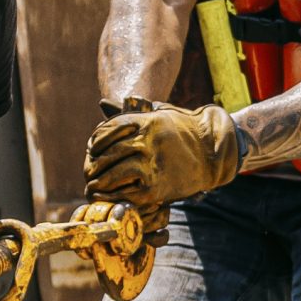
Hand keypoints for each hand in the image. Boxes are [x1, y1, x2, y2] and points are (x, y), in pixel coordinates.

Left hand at [84, 102, 239, 207]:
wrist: (213, 153)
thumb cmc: (183, 131)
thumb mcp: (159, 114)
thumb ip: (132, 113)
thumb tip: (102, 103)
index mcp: (147, 121)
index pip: (107, 131)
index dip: (95, 142)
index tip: (92, 149)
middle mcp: (148, 142)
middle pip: (107, 155)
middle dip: (93, 165)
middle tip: (88, 172)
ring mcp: (152, 165)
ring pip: (113, 175)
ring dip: (98, 183)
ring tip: (93, 186)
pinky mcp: (156, 189)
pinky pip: (125, 193)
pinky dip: (112, 197)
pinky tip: (107, 196)